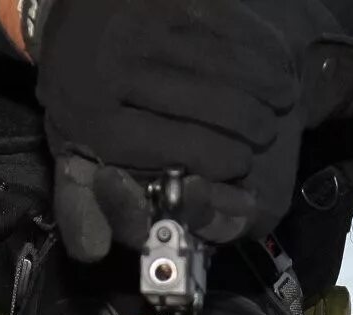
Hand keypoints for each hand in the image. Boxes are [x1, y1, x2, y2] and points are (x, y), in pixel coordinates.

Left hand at [33, 0, 305, 260]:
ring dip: (265, 88)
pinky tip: (277, 66)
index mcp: (91, 117)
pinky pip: (227, 25)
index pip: (177, 149)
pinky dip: (261, 49)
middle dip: (250, 127)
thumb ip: (85, 207)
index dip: (219, 161)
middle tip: (265, 136)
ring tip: (282, 101)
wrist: (69, 11)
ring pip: (225, 64)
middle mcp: (111, 67)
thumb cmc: (81, 97)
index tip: (241, 168)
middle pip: (209, 105)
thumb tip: (98, 252)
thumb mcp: (71, 153)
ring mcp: (138, 23)